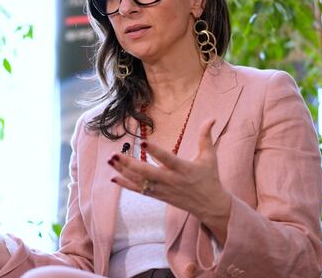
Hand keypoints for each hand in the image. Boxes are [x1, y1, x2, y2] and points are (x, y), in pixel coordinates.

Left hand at [108, 120, 232, 242]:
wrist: (209, 205)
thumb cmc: (209, 178)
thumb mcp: (210, 157)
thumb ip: (206, 137)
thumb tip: (211, 118)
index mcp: (184, 169)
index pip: (167, 159)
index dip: (155, 152)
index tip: (143, 143)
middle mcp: (171, 180)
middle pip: (147, 172)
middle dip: (129, 163)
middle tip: (115, 154)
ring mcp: (163, 189)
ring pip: (140, 181)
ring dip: (123, 171)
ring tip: (110, 160)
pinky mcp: (158, 196)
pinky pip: (139, 190)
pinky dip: (126, 185)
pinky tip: (113, 178)